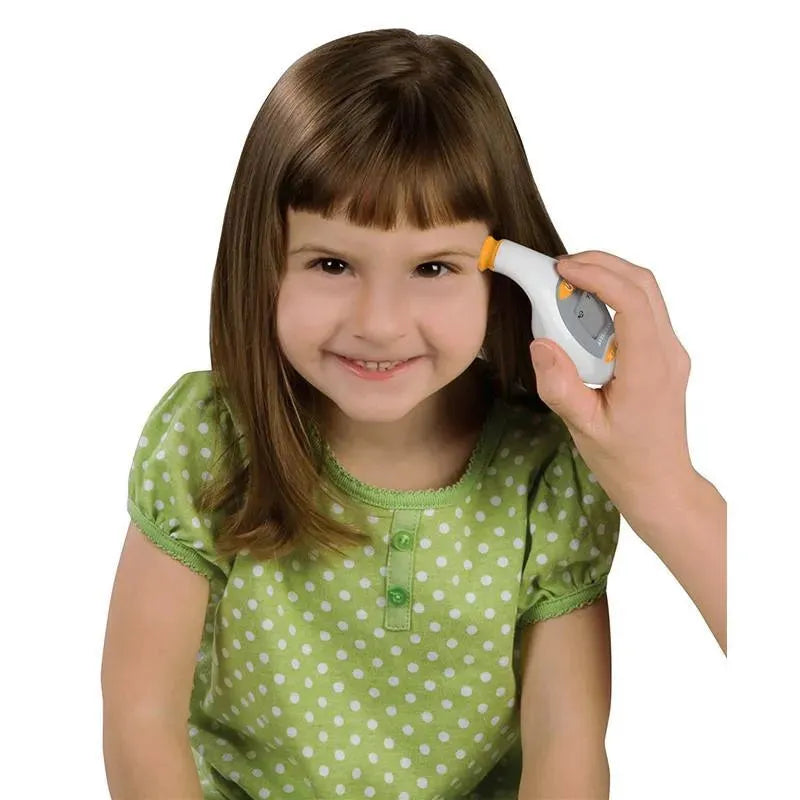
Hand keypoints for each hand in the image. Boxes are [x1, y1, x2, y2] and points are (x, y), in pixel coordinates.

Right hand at [529, 250, 694, 521]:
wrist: (661, 482)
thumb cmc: (624, 461)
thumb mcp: (583, 428)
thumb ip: (560, 386)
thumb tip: (540, 343)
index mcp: (649, 369)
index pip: (632, 301)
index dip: (598, 276)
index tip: (561, 270)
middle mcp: (667, 352)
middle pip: (643, 283)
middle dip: (601, 264)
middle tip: (559, 269)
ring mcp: (670, 351)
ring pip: (646, 292)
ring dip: (608, 276)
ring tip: (568, 283)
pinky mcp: (664, 354)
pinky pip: (643, 309)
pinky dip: (613, 296)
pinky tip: (584, 310)